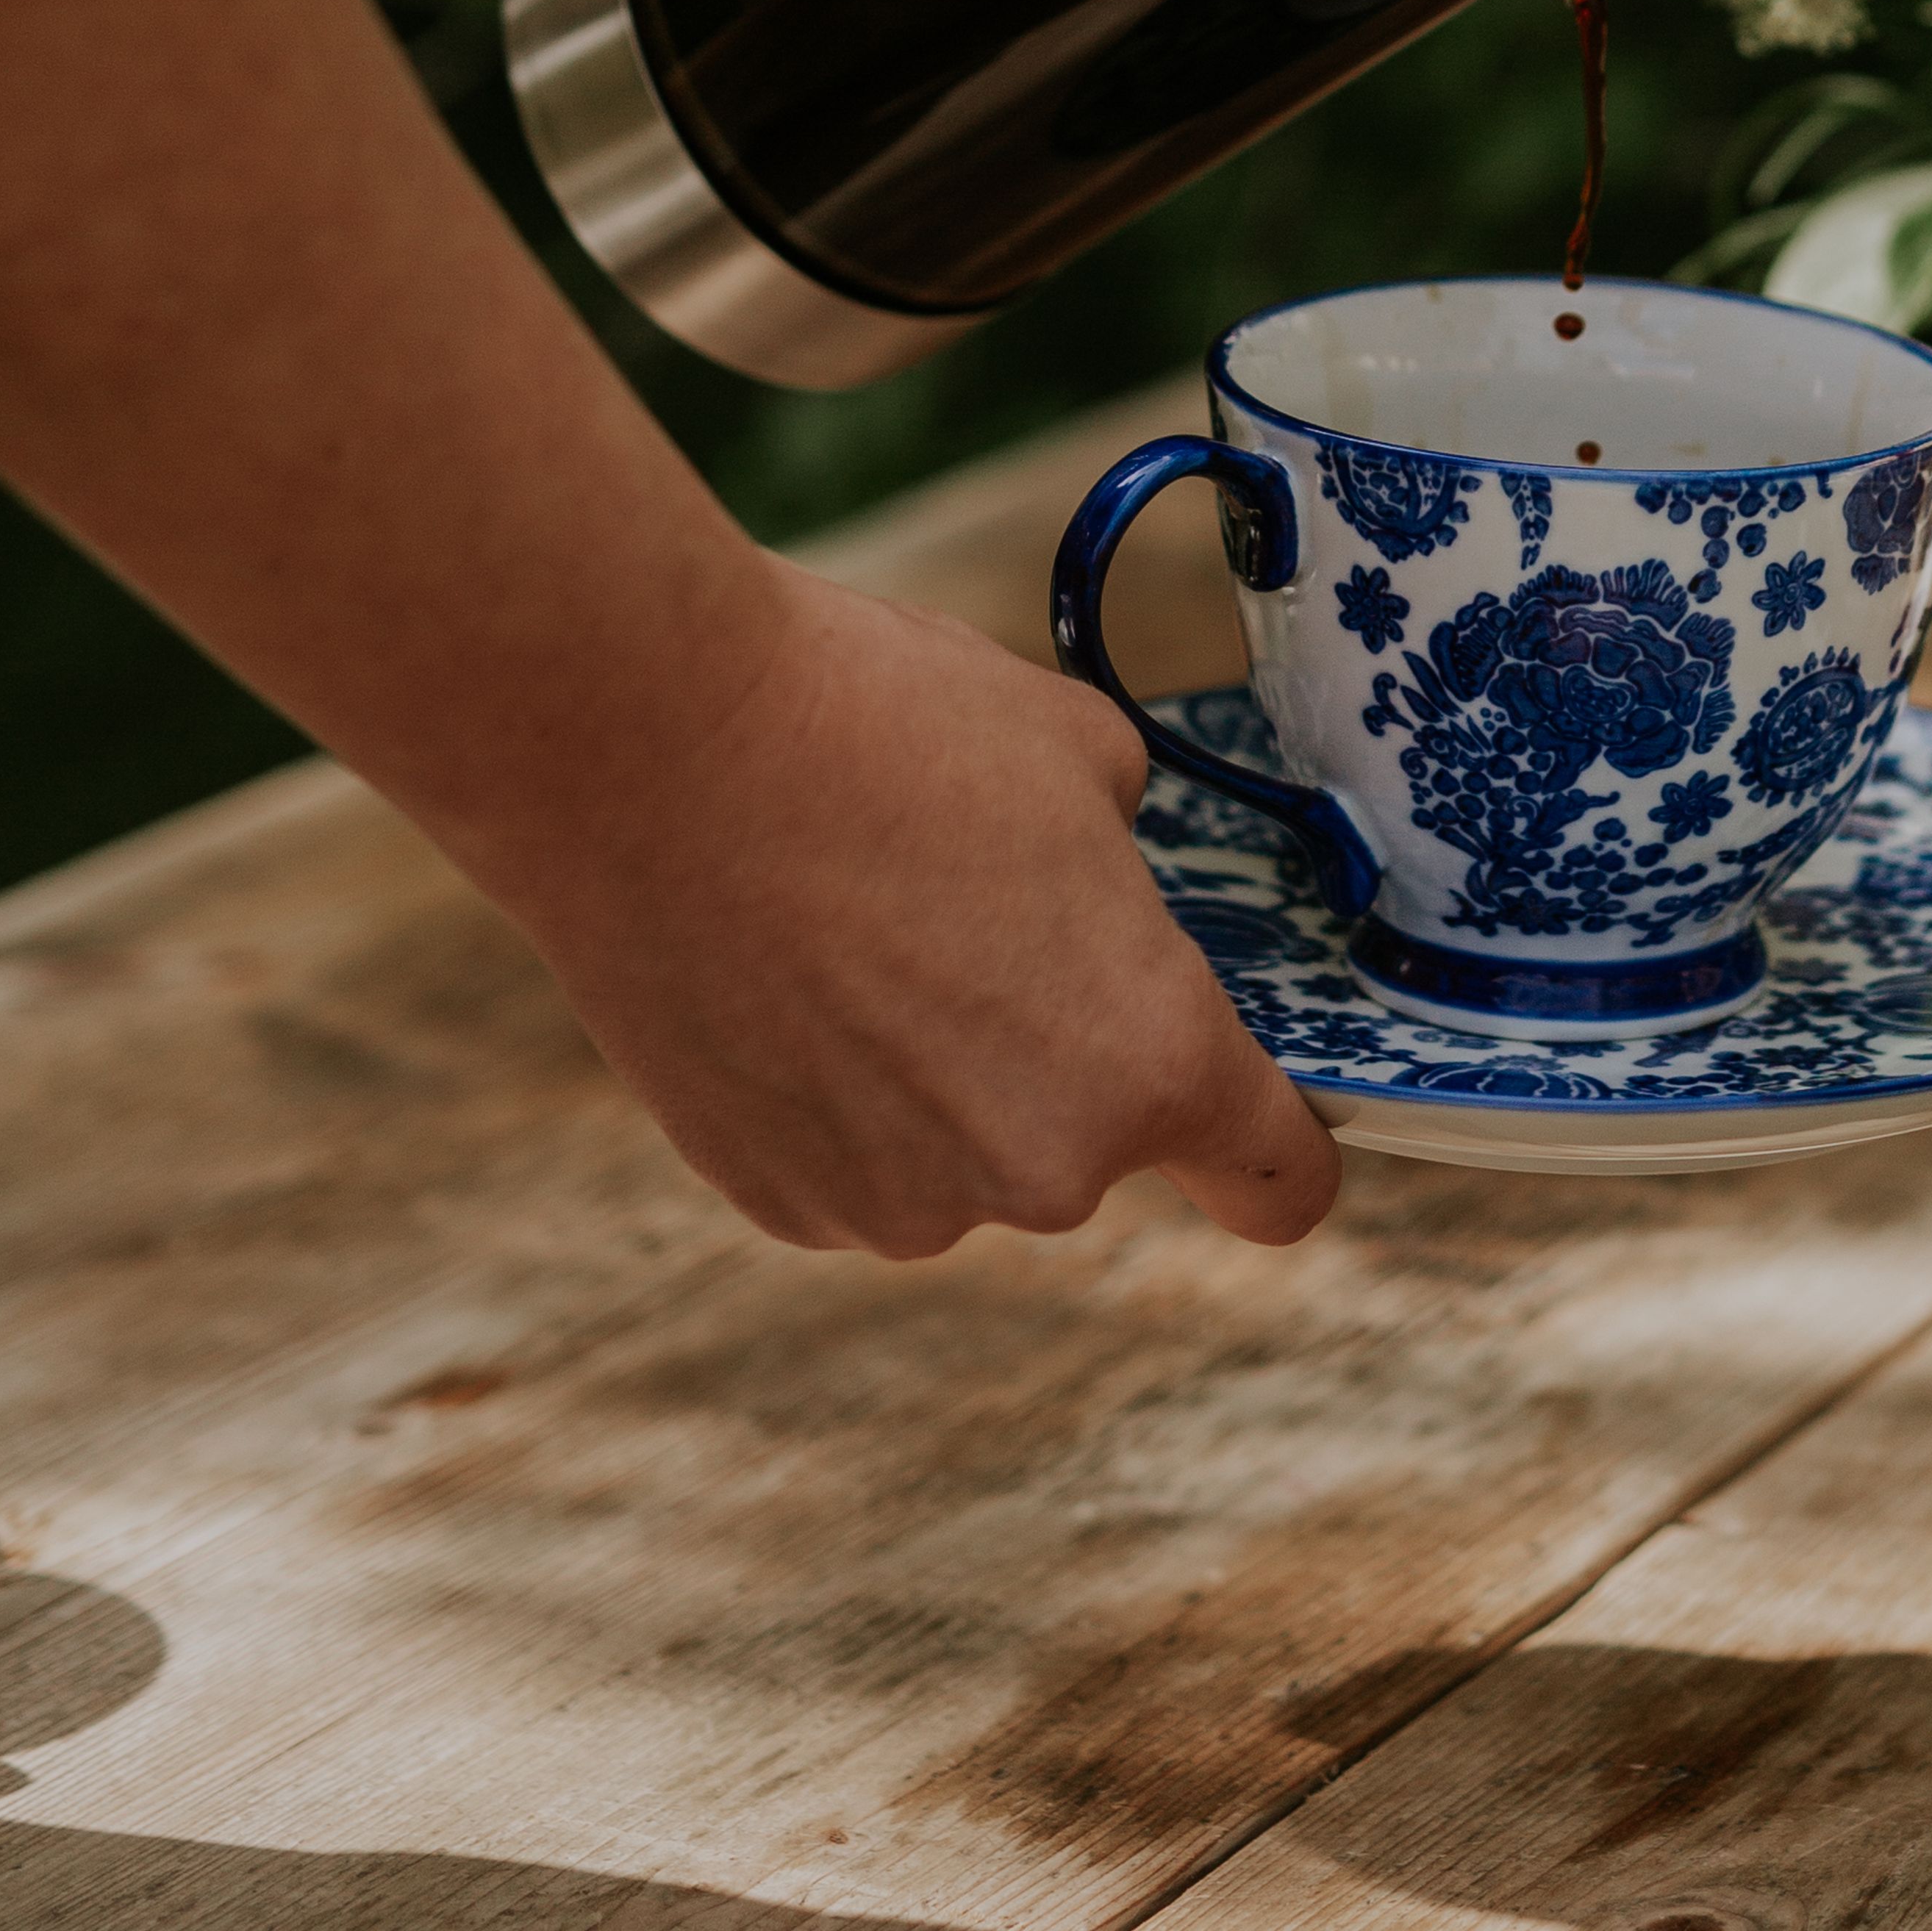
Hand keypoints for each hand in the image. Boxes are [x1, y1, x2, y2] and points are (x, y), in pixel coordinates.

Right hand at [479, 564, 1342, 1260]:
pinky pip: (856, 1159)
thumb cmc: (886, 726)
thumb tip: (1097, 884)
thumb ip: (1127, 862)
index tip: (1250, 1105)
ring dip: (943, 1071)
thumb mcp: (1081, 752)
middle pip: (1100, 1137)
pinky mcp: (776, 1202)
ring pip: (967, 1151)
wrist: (651, 749)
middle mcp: (1039, 1173)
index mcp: (1151, 1063)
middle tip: (980, 913)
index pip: (1277, 1179)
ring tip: (863, 924)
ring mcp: (897, 1204)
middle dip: (1066, 1045)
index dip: (1280, 1145)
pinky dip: (838, 1090)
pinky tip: (786, 971)